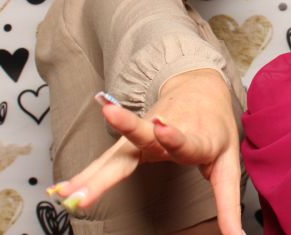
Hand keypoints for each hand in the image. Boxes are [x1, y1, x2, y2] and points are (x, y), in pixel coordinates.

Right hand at [50, 70, 242, 234]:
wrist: (199, 87)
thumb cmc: (214, 128)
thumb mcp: (229, 162)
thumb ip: (228, 202)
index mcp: (193, 137)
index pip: (182, 138)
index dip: (172, 135)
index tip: (160, 127)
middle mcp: (161, 133)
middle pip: (132, 150)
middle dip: (108, 171)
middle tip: (85, 191)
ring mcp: (141, 137)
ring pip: (113, 156)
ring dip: (89, 176)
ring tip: (67, 193)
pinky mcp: (128, 142)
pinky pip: (104, 161)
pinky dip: (84, 175)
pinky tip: (60, 189)